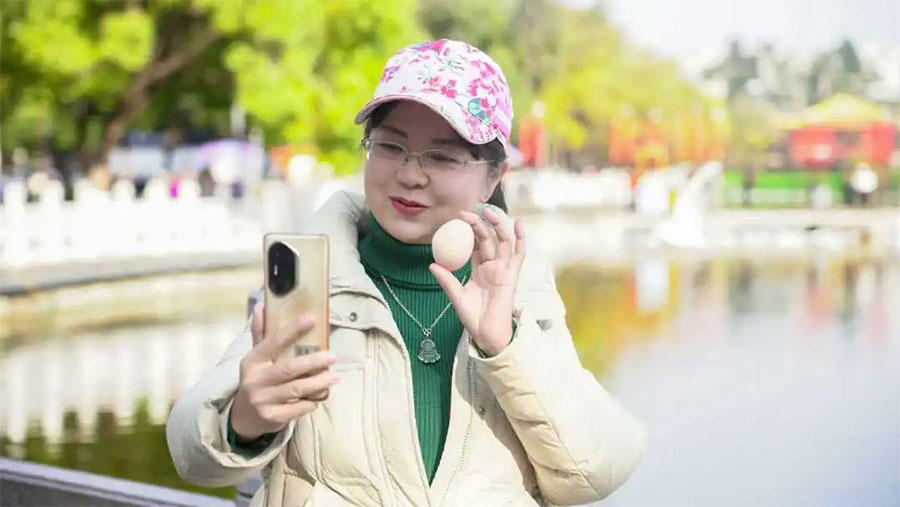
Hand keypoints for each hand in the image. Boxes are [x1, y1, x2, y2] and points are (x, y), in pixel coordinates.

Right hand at [229, 304, 338, 440]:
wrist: (243, 417)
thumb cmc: (257, 380)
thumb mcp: (255, 358)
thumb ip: (260, 333)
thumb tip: (261, 305)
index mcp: (252, 361)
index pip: (273, 342)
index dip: (292, 330)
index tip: (311, 320)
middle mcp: (256, 380)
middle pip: (289, 368)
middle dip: (313, 362)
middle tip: (332, 356)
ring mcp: (263, 400)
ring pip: (297, 389)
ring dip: (319, 383)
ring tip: (335, 377)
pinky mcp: (272, 417)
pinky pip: (299, 408)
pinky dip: (313, 401)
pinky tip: (322, 395)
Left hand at [429, 207, 524, 356]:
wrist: (486, 334)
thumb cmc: (473, 318)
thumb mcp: (457, 296)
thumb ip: (447, 280)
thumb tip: (432, 265)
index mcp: (479, 270)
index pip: (475, 245)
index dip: (468, 231)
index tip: (457, 219)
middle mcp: (493, 267)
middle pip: (488, 239)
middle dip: (479, 224)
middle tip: (466, 213)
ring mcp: (503, 270)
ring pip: (503, 242)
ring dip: (497, 225)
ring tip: (487, 211)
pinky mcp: (512, 276)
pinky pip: (518, 255)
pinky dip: (520, 239)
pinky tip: (518, 224)